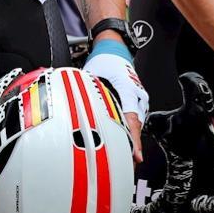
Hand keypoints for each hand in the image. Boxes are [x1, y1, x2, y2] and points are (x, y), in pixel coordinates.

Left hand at [84, 40, 148, 162]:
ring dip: (129, 139)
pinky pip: (133, 119)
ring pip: (135, 124)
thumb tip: (74, 108)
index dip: (132, 140)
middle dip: (131, 145)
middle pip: (135, 126)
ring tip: (124, 157)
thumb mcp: (92, 76)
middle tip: (125, 163)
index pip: (131, 119)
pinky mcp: (136, 102)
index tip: (135, 155)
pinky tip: (122, 142)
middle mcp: (137, 96)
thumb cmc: (105, 61)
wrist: (114, 50)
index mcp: (127, 89)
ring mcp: (138, 99)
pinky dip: (128, 131)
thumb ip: (87, 94)